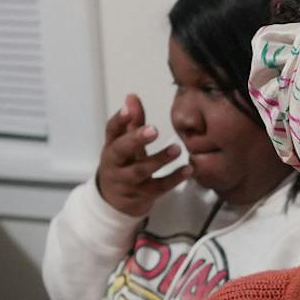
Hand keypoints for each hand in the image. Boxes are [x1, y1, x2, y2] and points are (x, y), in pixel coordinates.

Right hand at [95, 95, 188, 215]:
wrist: (114, 202)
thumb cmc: (122, 165)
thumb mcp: (123, 144)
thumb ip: (131, 121)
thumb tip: (132, 97)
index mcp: (111, 147)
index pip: (112, 130)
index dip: (120, 119)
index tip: (129, 108)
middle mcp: (115, 164)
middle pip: (121, 151)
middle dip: (136, 140)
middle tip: (153, 130)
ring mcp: (127, 181)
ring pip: (141, 171)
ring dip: (159, 159)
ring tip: (176, 149)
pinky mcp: (142, 195)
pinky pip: (159, 187)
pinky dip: (174, 179)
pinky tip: (188, 169)